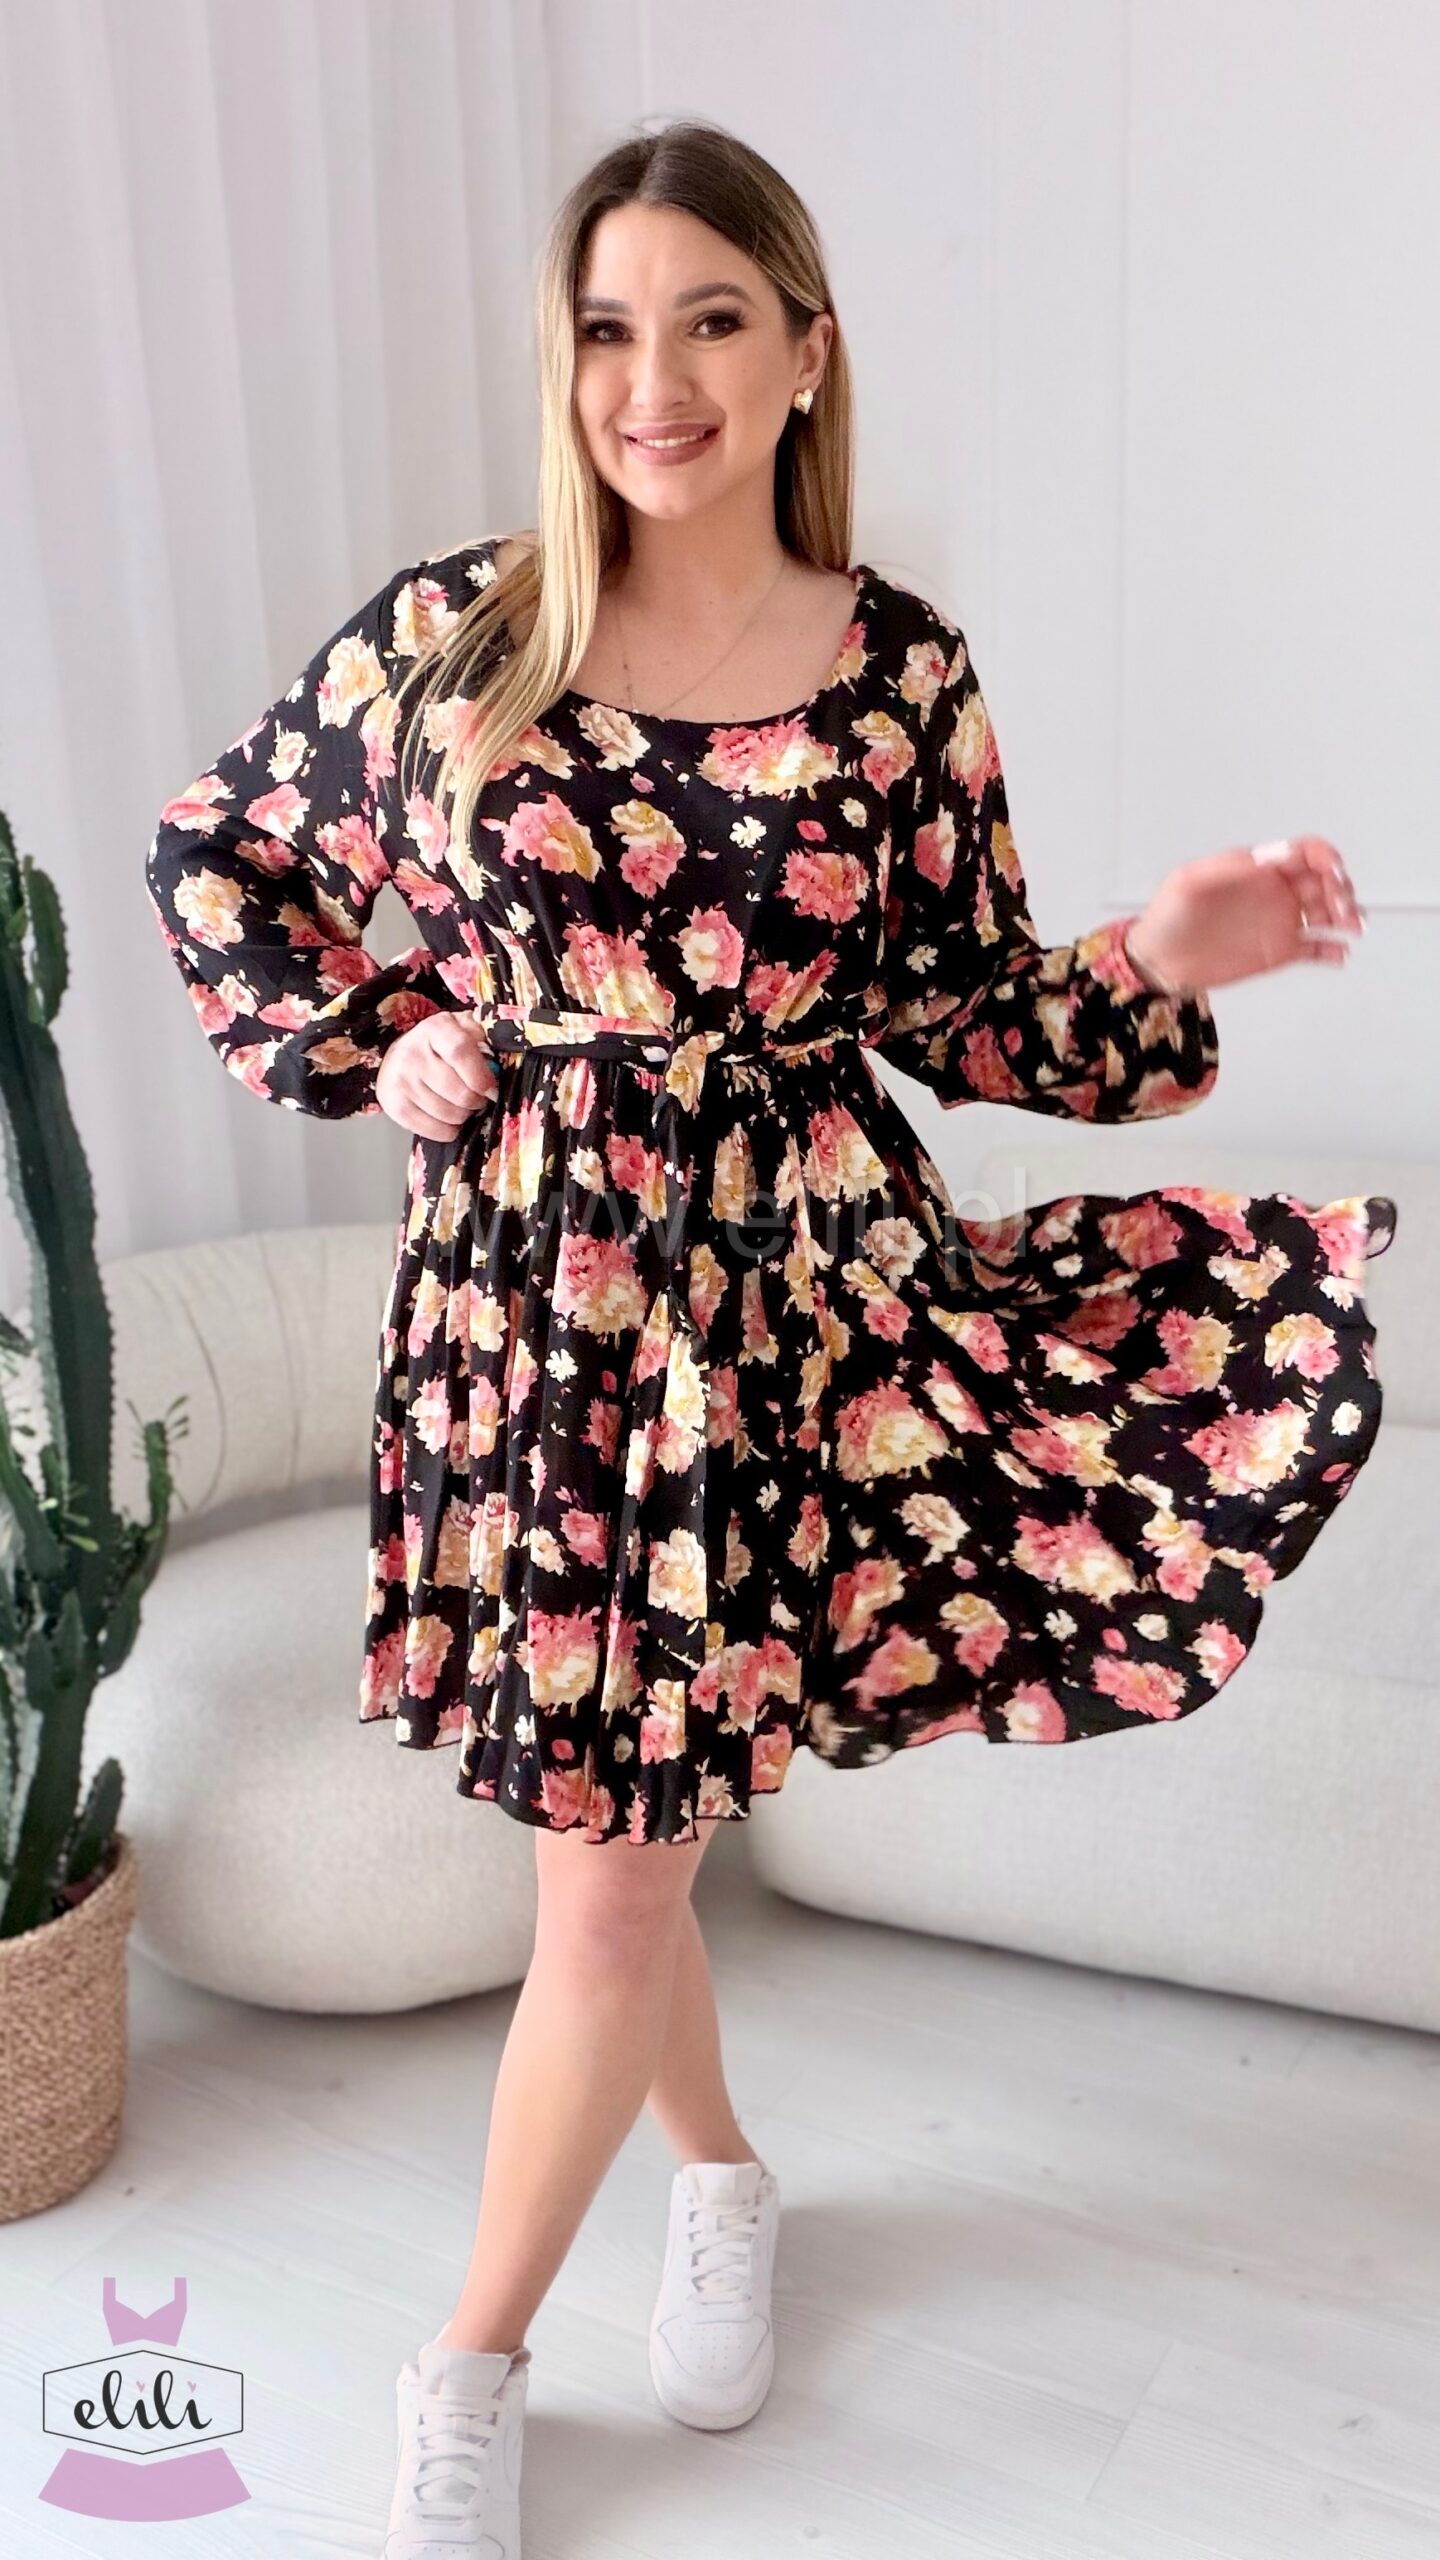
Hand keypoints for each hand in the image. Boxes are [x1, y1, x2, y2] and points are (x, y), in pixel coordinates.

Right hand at [375, 1009, 498, 1138]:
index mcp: (435, 1028)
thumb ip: (485, 1038)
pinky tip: (448, 1118)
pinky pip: (434, 1130)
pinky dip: (448, 1130)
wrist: (398, 1055)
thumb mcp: (465, 1029)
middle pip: (459, 1092)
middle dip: (477, 1101)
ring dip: (463, 1115)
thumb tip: (500, 1065)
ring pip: (450, 1115)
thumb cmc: (440, 1044)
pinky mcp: (393, 1105)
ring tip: (461, 1105)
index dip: (482, 1077)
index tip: (492, 1089)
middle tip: (477, 1097)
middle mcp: (412, 1052)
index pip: (461, 1053)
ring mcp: (400, 1081)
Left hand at [1123, 837, 1366, 994]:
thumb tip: (1270, 856)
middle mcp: (1276, 891)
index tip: (1332, 874)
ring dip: (1347, 916)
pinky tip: (1339, 954)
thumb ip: (1231, 865)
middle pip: (1326, 881)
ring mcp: (1280, 921)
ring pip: (1328, 913)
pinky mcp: (1279, 952)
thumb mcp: (1191, 880)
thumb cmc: (1168, 916)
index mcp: (1260, 868)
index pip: (1306, 853)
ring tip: (1351, 928)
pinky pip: (1316, 949)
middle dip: (1342, 889)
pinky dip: (1333, 951)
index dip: (1326, 858)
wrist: (1157, 961)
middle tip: (1341, 907)